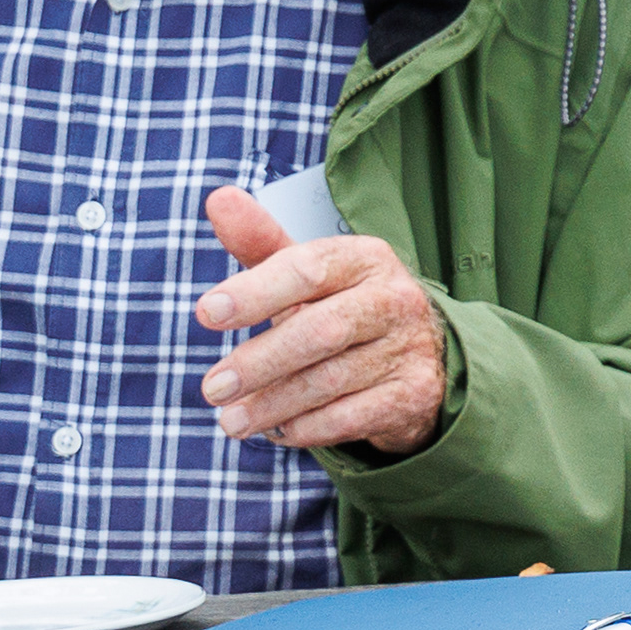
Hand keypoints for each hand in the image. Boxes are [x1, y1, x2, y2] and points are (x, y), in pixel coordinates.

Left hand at [196, 187, 448, 456]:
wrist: (423, 354)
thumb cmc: (346, 306)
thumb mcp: (310, 273)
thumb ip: (262, 242)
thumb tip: (218, 199)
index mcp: (365, 258)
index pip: (309, 267)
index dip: (256, 290)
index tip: (207, 312)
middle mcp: (393, 299)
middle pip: (320, 330)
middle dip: (260, 361)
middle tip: (213, 387)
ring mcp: (407, 348)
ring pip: (331, 381)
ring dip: (272, 404)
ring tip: (230, 420)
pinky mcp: (412, 394)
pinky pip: (351, 417)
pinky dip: (307, 427)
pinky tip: (278, 431)